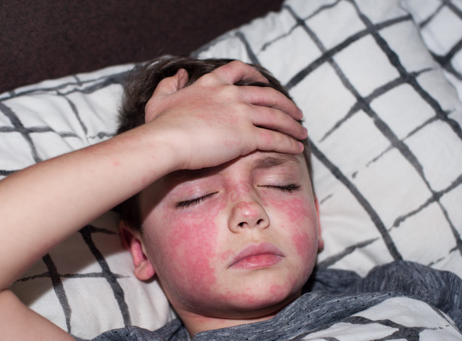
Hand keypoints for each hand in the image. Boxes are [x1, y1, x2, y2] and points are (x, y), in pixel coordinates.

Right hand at [143, 60, 307, 170]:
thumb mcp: (160, 99)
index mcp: (212, 84)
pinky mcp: (246, 136)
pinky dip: (289, 143)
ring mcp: (241, 114)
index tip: (264, 81)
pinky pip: (275, 138)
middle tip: (295, 113)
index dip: (255, 75)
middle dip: (285, 104)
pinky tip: (297, 147)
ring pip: (276, 117)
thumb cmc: (160, 125)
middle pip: (267, 96)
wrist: (166, 141)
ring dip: (292, 125)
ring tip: (302, 132)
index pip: (239, 71)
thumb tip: (178, 74)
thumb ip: (169, 84)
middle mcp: (231, 95)